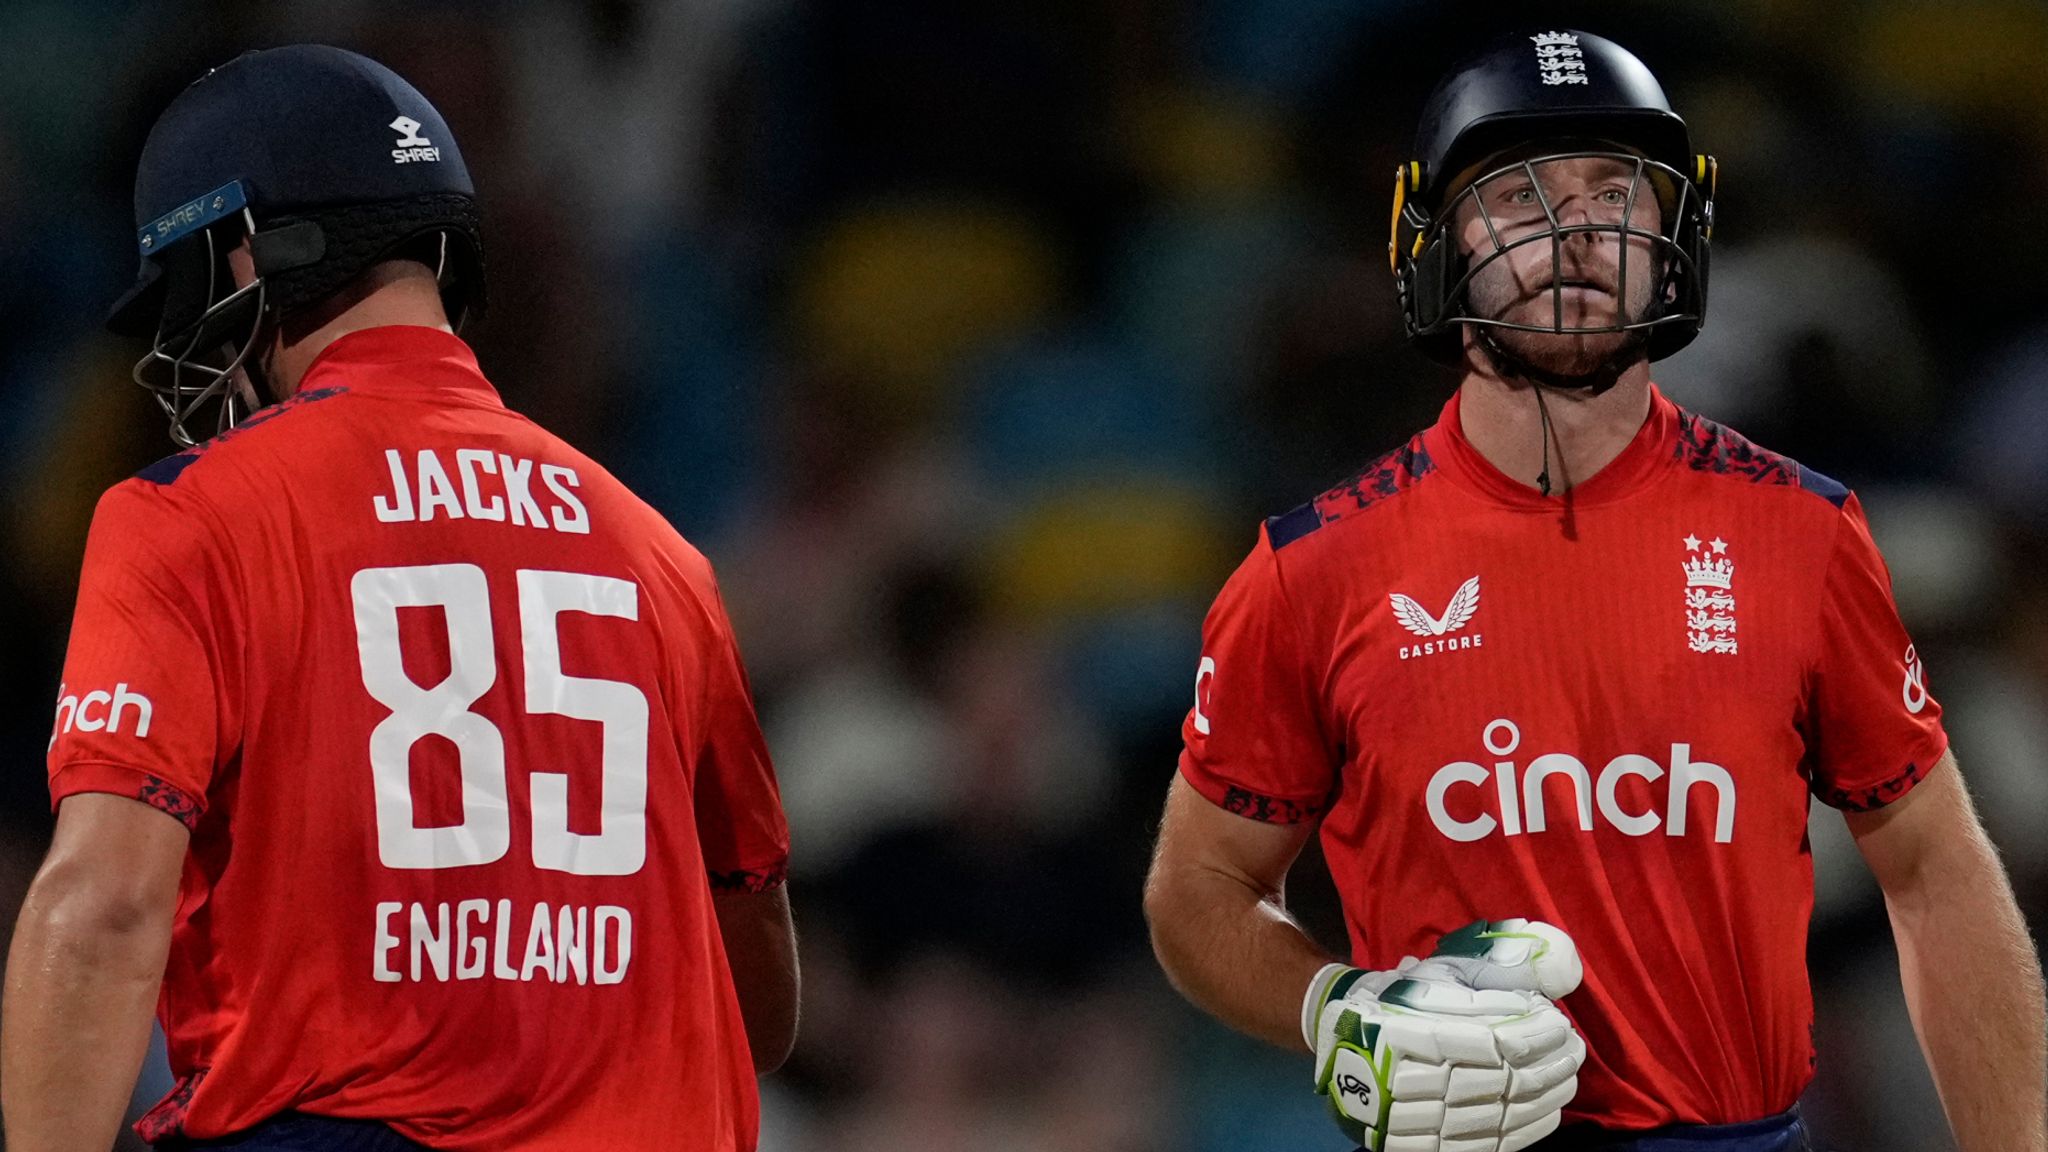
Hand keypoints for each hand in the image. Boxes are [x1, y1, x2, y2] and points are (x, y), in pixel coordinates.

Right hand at [1303, 919, 1587, 1151]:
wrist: (1341, 1041)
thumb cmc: (1400, 999)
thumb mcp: (1443, 973)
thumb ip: (1497, 973)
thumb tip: (1558, 977)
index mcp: (1415, 1031)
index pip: (1499, 1040)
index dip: (1538, 1033)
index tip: (1560, 1021)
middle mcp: (1416, 1079)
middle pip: (1508, 1079)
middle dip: (1552, 1063)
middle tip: (1574, 1047)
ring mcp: (1420, 1119)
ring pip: (1505, 1114)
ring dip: (1547, 1094)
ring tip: (1567, 1074)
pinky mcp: (1426, 1143)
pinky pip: (1490, 1142)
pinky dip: (1528, 1127)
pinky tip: (1547, 1108)